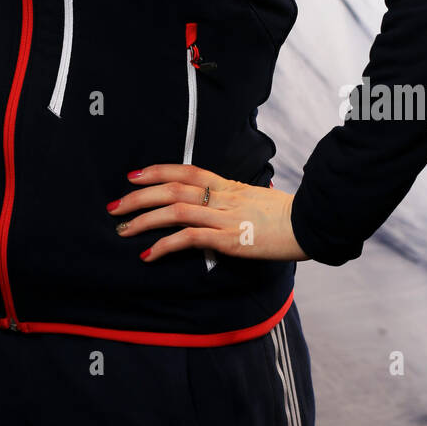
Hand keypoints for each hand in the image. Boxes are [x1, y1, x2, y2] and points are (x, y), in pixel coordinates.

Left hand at [106, 164, 309, 262]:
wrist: (311, 224)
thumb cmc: (287, 216)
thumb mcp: (256, 200)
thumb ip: (233, 201)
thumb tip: (216, 209)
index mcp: (228, 185)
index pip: (186, 170)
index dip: (157, 171)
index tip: (134, 176)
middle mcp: (222, 196)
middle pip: (172, 187)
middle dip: (139, 196)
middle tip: (115, 206)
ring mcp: (224, 216)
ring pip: (175, 210)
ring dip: (144, 219)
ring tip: (123, 230)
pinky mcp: (228, 239)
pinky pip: (189, 238)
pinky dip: (164, 245)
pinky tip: (149, 255)